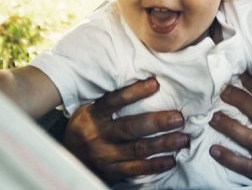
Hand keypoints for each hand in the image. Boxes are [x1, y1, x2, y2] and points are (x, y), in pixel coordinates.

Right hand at [62, 78, 189, 182]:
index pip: (113, 101)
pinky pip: (136, 169)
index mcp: (92, 116)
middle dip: (157, 123)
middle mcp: (98, 135)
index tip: (154, 84)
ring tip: (182, 138)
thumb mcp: (88, 111)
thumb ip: (109, 101)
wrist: (69, 160)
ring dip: (163, 144)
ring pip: (137, 149)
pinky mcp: (112, 172)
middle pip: (130, 127)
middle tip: (178, 118)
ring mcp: (105, 156)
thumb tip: (140, 78)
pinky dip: (155, 165)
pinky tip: (170, 160)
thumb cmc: (85, 128)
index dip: (133, 92)